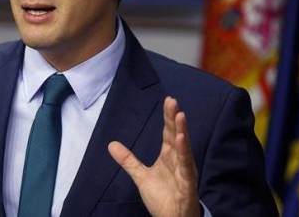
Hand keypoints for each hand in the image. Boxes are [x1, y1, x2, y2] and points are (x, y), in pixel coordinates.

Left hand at [108, 96, 199, 216]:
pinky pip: (186, 167)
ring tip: (180, 115)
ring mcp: (185, 172)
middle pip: (176, 135)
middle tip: (172, 101)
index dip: (168, 117)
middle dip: (175, 119)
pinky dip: (184, 153)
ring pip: (184, 148)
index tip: (168, 101)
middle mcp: (179, 160)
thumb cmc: (164, 197)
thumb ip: (128, 160)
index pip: (168, 133)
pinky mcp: (187, 184)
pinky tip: (180, 140)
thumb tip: (111, 144)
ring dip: (182, 132)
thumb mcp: (141, 176)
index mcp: (169, 156)